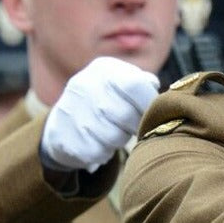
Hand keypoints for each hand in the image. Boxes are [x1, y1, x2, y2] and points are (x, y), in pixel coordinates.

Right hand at [41, 56, 159, 171]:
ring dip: (120, 141)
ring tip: (115, 135)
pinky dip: (104, 153)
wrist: (64, 122)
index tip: (153, 115)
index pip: (135, 85)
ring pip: (112, 137)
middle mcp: (83, 85)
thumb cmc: (106, 102)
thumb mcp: (121, 84)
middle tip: (134, 129)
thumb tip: (160, 98)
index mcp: (103, 69)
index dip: (149, 104)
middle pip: (124, 114)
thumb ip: (143, 85)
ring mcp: (70, 111)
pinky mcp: (63, 137)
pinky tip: (99, 145)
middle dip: (135, 126)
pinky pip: (97, 152)